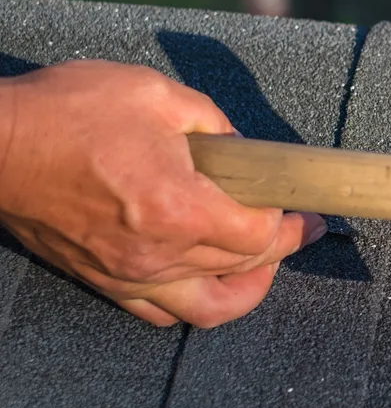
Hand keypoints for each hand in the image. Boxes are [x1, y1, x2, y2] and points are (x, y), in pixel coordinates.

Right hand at [0, 61, 326, 326]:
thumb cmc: (67, 113)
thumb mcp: (157, 95)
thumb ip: (214, 125)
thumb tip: (242, 151)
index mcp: (180, 209)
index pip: (261, 237)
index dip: (292, 226)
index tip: (307, 213)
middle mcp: (158, 254)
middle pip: (243, 270)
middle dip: (280, 250)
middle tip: (296, 230)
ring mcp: (128, 275)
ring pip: (208, 307)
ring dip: (244, 287)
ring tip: (258, 263)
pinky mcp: (102, 281)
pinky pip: (161, 313)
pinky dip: (194, 301)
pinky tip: (204, 276)